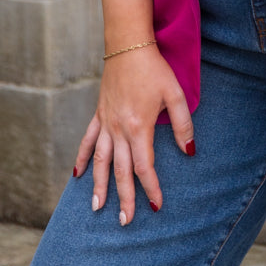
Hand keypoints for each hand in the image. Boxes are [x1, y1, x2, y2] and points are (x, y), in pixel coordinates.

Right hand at [73, 45, 193, 224]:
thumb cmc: (154, 68)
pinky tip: (76, 176)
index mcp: (139, 127)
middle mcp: (119, 129)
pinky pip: (87, 140)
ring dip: (99, 185)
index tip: (157, 206)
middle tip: (125, 221)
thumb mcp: (175, 94)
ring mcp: (106, 122)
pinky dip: (80, 158)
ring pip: (100, 161)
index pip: (145, 166)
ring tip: (98, 208)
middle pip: (121, 171)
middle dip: (124, 197)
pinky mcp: (99, 114)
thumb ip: (182, 125)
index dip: (152, 188)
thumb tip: (189, 151)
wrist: (128, 44)